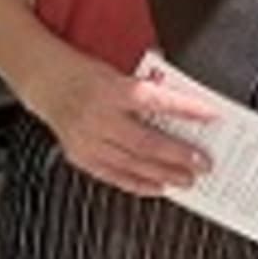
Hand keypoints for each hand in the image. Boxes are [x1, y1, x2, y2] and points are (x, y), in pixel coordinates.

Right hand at [29, 57, 217, 196]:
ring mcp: (88, 140)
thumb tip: (183, 104)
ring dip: (164, 174)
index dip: (186, 109)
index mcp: (112, 89)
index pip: (156, 100)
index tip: (211, 116)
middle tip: (203, 163)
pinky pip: (114, 176)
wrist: (46, 82)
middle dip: (179, 154)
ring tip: (188, 179)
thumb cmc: (86, 74)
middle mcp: (99, 117)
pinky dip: (139, 184)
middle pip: (146, 141)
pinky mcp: (81, 157)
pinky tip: (159, 187)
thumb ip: (147, 88)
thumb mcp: (117, 71)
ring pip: (133, 163)